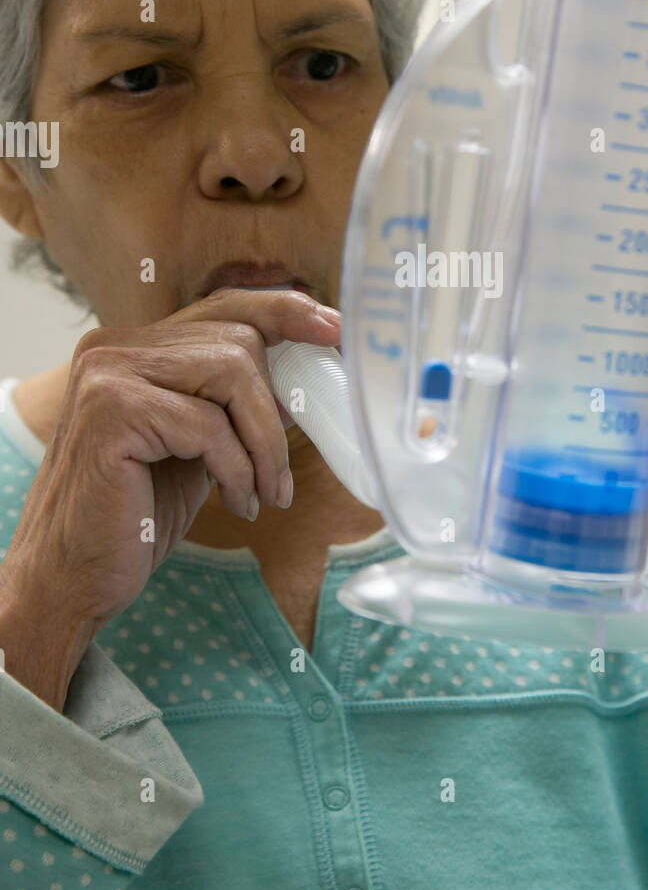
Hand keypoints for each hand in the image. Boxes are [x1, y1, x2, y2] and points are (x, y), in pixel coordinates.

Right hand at [0, 289, 340, 633]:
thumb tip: (298, 384)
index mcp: (133, 348)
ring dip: (263, 445)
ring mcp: (108, 374)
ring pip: (231, 376)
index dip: (284, 313)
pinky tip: (235, 503)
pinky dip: (236, 468)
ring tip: (263, 493)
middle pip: (237, 342)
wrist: (72, 580)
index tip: (333, 331)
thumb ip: (235, 409)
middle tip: (280, 477)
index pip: (223, 309)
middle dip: (275, 410)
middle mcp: (115, 347)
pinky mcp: (112, 412)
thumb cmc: (134, 517)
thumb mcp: (198, 450)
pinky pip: (209, 425)